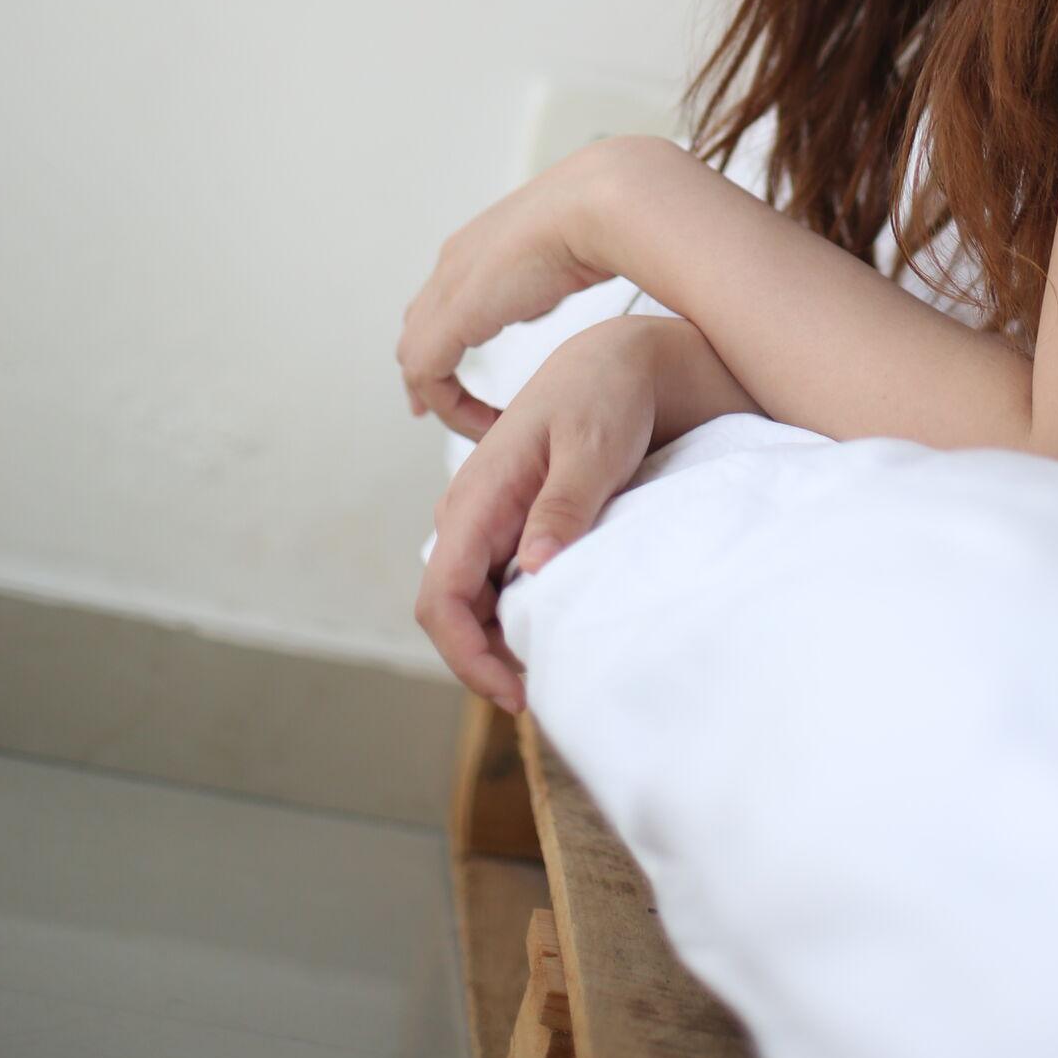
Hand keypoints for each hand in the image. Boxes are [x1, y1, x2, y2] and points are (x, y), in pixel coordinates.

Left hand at [397, 143, 628, 436]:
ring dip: (440, 396)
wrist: (598, 204)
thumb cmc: (605, 220)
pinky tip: (484, 423)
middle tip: (432, 407)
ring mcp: (449, 287)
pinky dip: (449, 405)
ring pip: (415, 354)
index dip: (442, 337)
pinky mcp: (455, 316)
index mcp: (482, 243)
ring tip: (471, 425)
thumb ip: (552, 272)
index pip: (441, 297)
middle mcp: (455, 263)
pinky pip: (427, 374)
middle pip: (418, 324)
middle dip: (424, 369)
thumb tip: (554, 286)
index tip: (453, 373)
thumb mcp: (572, 250)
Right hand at [414, 317, 662, 710]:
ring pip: (474, 601)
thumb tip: (534, 571)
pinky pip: (498, 583)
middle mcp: (469, 513)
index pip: (441, 597)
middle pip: (452, 611)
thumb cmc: (603, 396)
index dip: (466, 655)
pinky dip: (519, 614)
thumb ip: (563, 507)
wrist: (616, 364)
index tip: (514, 693)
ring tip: (556, 666)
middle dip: (486, 659)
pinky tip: (558, 626)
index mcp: (477, 496)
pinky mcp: (510, 523)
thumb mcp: (591, 449)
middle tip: (543, 693)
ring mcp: (487, 520)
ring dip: (503, 639)